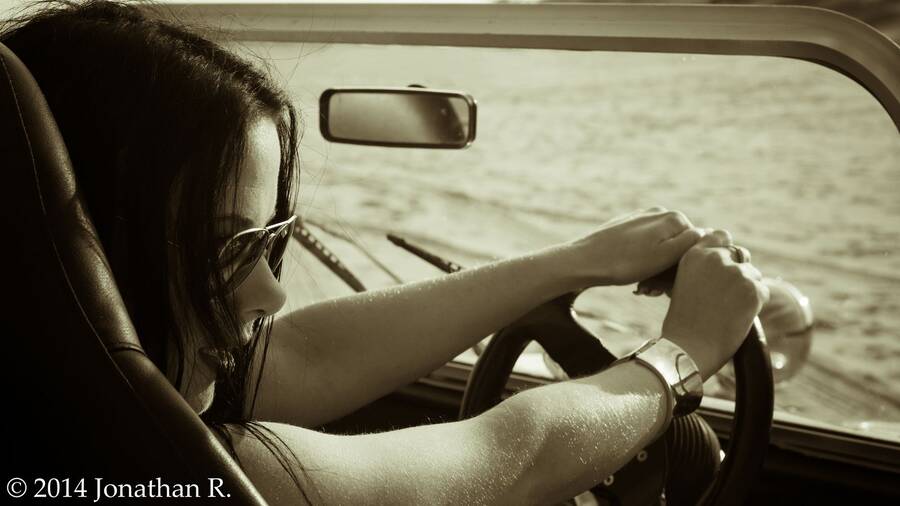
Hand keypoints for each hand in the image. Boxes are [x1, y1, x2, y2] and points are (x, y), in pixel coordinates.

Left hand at [568, 207, 703, 286]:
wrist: (583, 261)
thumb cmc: (625, 263)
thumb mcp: (665, 256)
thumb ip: (690, 243)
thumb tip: (710, 232)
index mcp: (674, 218)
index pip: (696, 245)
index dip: (687, 268)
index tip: (669, 285)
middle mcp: (659, 213)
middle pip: (677, 246)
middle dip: (670, 269)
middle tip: (652, 289)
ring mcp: (642, 219)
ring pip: (660, 249)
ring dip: (656, 270)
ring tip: (641, 286)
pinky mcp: (626, 227)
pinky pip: (644, 247)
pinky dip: (642, 263)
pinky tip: (632, 277)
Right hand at [661, 231, 770, 379]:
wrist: (689, 348)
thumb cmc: (683, 321)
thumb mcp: (683, 282)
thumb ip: (702, 266)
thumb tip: (727, 259)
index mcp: (694, 254)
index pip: (721, 236)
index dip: (726, 251)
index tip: (724, 266)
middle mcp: (715, 258)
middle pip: (741, 256)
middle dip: (739, 272)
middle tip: (728, 296)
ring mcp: (735, 273)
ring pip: (754, 275)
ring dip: (748, 289)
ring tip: (729, 311)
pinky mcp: (752, 290)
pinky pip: (763, 292)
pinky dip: (756, 304)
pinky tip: (738, 317)